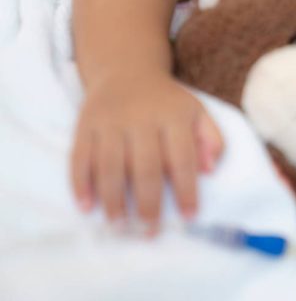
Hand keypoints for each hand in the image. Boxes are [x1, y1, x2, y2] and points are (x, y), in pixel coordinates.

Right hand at [70, 73, 222, 234]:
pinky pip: (79, 157)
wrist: (127, 70)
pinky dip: (81, 183)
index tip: (189, 217)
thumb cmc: (167, 102)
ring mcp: (110, 121)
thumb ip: (211, 139)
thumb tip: (210, 170)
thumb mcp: (197, 112)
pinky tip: (87, 207)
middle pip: (145, 166)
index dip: (187, 190)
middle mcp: (141, 118)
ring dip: (113, 200)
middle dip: (148, 203)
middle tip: (150, 230)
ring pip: (110, 165)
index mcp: (174, 116)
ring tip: (120, 225)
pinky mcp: (85, 124)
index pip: (182, 158)